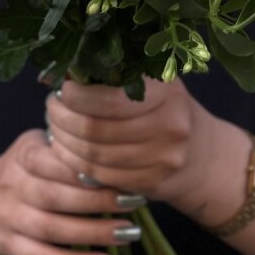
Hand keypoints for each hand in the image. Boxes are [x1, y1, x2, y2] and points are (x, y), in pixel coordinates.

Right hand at [0, 129, 145, 254]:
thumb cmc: (33, 171)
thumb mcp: (44, 149)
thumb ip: (72, 150)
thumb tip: (124, 155)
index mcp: (23, 153)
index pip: (53, 161)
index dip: (85, 170)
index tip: (120, 174)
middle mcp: (10, 185)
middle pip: (54, 197)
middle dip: (99, 201)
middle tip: (136, 202)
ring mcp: (7, 218)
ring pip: (51, 230)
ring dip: (94, 233)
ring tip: (129, 233)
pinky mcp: (10, 246)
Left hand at [45, 79, 241, 214]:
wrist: (203, 155)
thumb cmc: (164, 111)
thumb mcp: (151, 85)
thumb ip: (112, 77)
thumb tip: (58, 72)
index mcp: (167, 91)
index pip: (111, 99)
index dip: (78, 97)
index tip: (62, 91)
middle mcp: (171, 124)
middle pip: (97, 129)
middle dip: (63, 119)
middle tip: (51, 110)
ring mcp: (164, 158)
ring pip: (95, 155)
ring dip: (65, 143)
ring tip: (55, 129)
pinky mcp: (153, 183)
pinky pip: (102, 176)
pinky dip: (77, 164)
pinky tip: (68, 152)